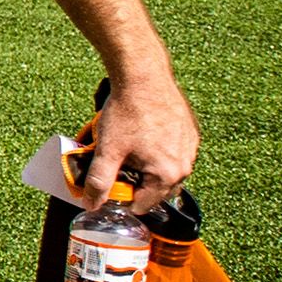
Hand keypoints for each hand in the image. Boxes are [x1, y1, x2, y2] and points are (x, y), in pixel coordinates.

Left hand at [83, 75, 198, 212]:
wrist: (143, 77)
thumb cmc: (127, 112)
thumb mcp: (108, 150)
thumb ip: (99, 181)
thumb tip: (91, 204)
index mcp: (168, 175)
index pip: (144, 204)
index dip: (122, 198)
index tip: (108, 184)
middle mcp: (185, 165)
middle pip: (156, 189)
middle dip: (135, 182)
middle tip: (116, 164)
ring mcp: (190, 148)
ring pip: (165, 171)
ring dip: (146, 167)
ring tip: (127, 148)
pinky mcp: (190, 133)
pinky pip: (173, 153)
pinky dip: (158, 151)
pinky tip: (141, 136)